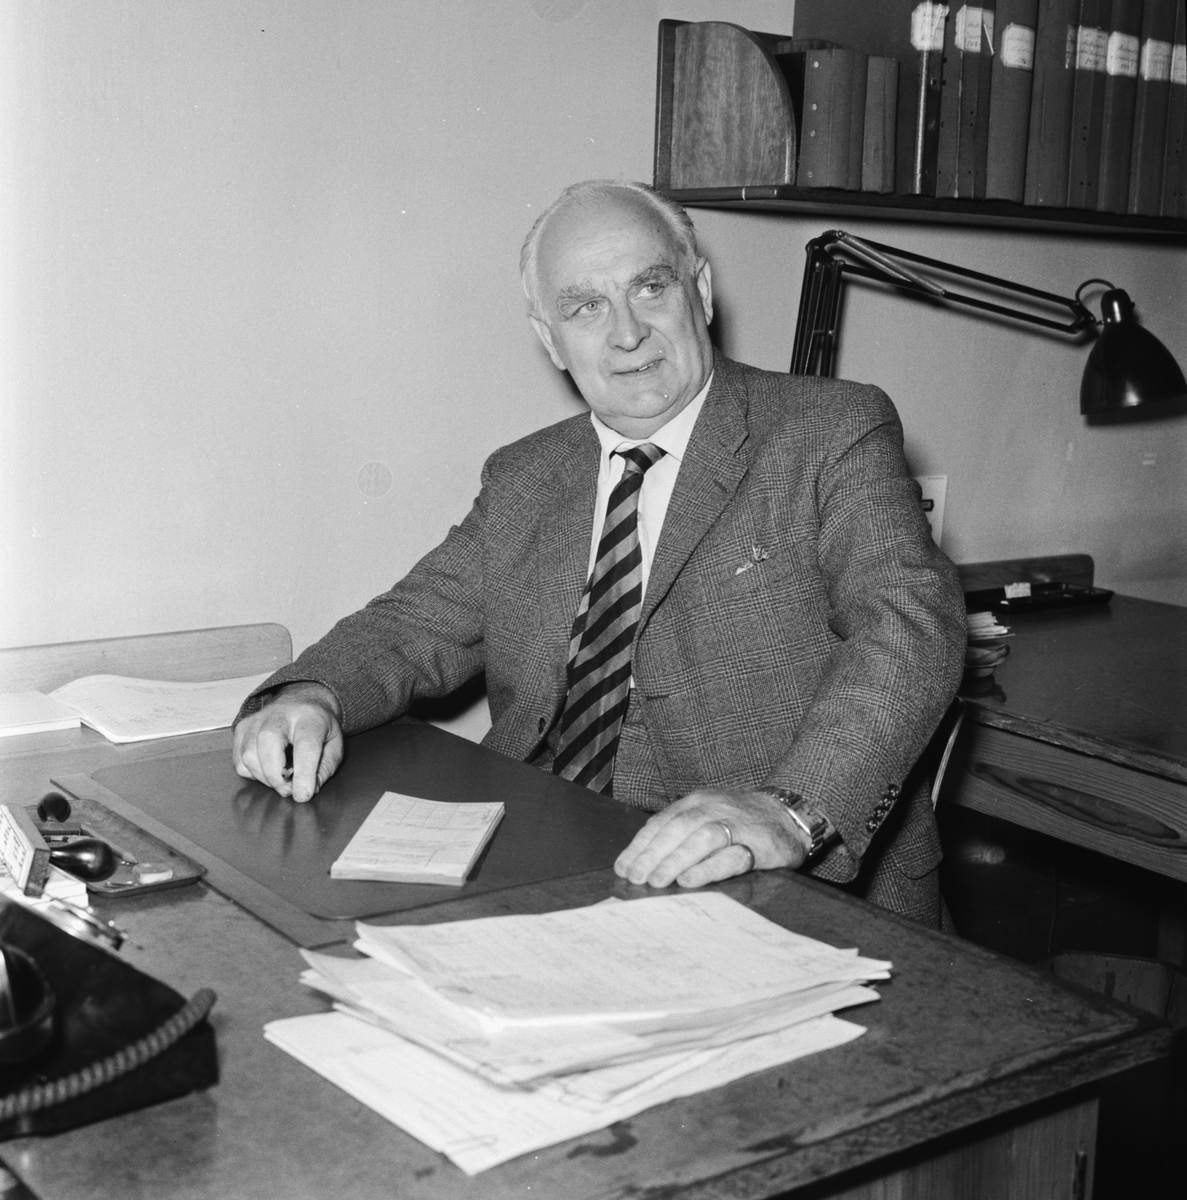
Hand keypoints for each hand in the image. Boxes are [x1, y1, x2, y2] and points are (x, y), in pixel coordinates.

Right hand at [232, 682, 344, 802]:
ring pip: (248, 754)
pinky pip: (239, 760)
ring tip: (281, 781)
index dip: (304, 773)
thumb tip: (308, 791)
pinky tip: (267, 771)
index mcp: (310, 717)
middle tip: (288, 790)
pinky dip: (252, 774)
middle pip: (268, 742)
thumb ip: (324, 769)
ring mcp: (257, 719)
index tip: (302, 795)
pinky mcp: (242, 728)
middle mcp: (281, 713)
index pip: (306, 745)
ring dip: (264, 778)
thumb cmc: (319, 727)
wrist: (303, 701)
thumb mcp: (334, 746)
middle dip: (275, 775)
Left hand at [614, 789, 810, 889]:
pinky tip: (690, 881)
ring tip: (655, 881)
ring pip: (701, 838)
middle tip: (634, 876)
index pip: (663, 821)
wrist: (791, 814)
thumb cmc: (741, 821)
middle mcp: (714, 809)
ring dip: (675, 860)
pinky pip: (731, 856)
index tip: (623, 866)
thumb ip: (682, 831)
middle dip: (653, 853)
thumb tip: (643, 860)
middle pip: (678, 828)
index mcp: (697, 802)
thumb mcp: (709, 814)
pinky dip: (708, 869)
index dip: (641, 844)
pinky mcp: (758, 845)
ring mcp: (737, 825)